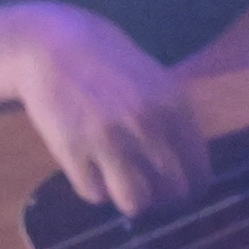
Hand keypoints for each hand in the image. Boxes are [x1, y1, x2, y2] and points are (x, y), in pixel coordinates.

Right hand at [0, 1, 203, 217]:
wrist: (49, 46)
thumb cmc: (105, 61)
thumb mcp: (155, 81)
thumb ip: (175, 120)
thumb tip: (188, 164)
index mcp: (174, 108)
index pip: (199, 170)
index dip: (190, 186)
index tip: (177, 188)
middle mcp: (146, 127)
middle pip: (173, 191)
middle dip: (162, 198)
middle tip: (149, 190)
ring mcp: (108, 140)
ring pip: (134, 201)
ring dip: (130, 200)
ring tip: (120, 187)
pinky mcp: (72, 149)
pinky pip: (93, 193)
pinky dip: (94, 188)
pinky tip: (90, 171)